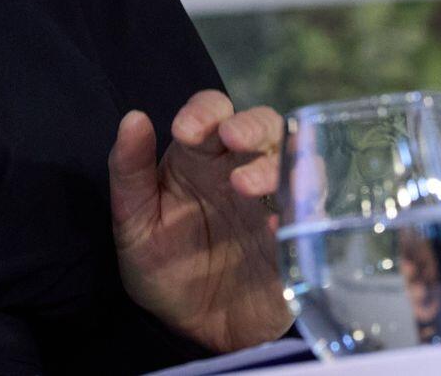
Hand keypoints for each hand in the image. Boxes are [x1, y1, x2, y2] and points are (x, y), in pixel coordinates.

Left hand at [107, 91, 293, 354]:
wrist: (190, 329)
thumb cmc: (162, 265)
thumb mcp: (133, 221)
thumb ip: (129, 170)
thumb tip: (133, 118)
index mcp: (202, 157)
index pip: (212, 112)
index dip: (204, 111)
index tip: (186, 130)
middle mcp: (244, 171)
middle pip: (264, 126)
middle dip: (252, 126)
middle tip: (233, 139)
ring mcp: (275, 204)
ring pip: (295, 163)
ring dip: (275, 166)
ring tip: (246, 186)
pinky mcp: (296, 241)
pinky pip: (311, 220)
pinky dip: (299, 215)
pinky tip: (273, 226)